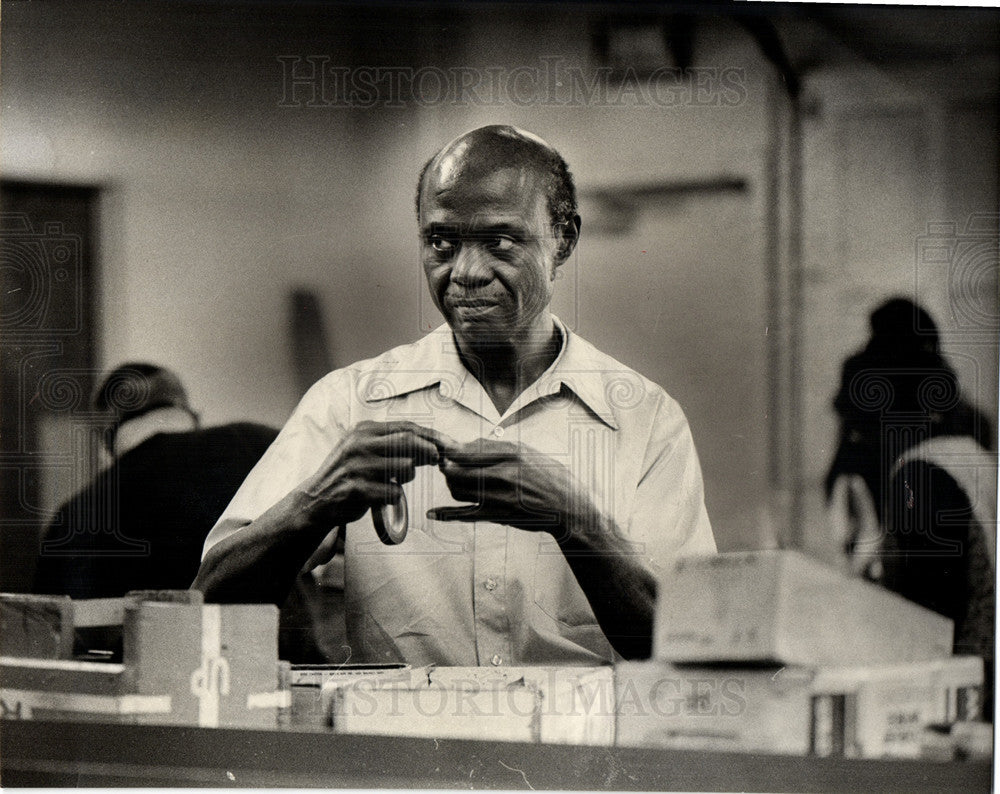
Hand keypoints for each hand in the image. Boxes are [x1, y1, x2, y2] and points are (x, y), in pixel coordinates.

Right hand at [299, 420, 449, 527]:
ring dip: (408, 477)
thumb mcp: (363, 448)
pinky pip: (393, 492)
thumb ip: (390, 443)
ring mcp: (358, 466)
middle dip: (428, 451)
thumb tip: (429, 443)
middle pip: (408, 441)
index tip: (446, 444)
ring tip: (395, 481)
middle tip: (437, 460)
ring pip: (405, 467)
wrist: (316, 498)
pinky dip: (394, 496)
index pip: (405, 427)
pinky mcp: (358, 489)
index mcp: (362, 430)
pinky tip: (382, 496)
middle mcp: (359, 444)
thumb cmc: (347, 473)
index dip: (430, 436)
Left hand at [428, 438, 594, 536]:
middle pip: (457, 471)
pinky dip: (446, 515)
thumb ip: (498, 448)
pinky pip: (466, 516)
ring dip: (451, 485)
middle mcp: (503, 476)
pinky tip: (432, 514)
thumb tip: (469, 444)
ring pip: (458, 492)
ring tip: (456, 480)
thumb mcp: (528, 452)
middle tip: (446, 464)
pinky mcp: (498, 517)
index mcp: (512, 456)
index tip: (443, 449)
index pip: (468, 451)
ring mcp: (499, 499)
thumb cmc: (551, 477)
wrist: (569, 508)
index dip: (450, 451)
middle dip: (447, 467)